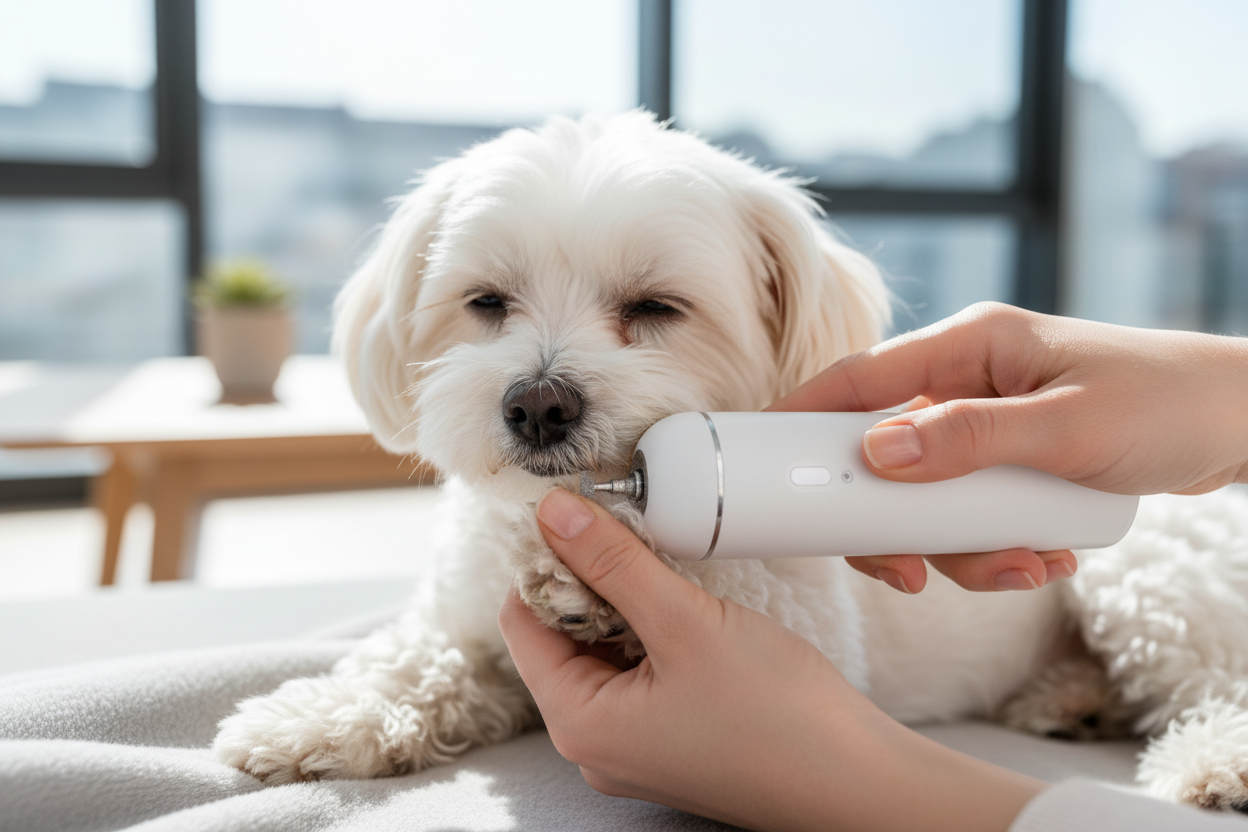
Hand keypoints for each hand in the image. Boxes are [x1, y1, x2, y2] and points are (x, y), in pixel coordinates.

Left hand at [499, 487, 1043, 831]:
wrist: (860, 782)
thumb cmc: (777, 716)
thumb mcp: (684, 623)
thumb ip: (614, 564)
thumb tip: (553, 515)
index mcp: (580, 724)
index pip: (523, 625)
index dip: (543, 563)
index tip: (577, 516)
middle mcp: (597, 744)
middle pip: (560, 639)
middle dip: (589, 581)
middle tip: (629, 533)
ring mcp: (636, 745)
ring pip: (603, 652)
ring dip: (625, 603)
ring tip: (663, 568)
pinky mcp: (673, 739)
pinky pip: (640, 673)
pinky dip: (653, 632)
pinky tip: (686, 607)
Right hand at [768, 302, 1247, 594]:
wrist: (1238, 423)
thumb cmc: (1167, 402)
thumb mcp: (1069, 427)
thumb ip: (970, 439)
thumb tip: (878, 453)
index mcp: (969, 347)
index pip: (859, 377)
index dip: (803, 415)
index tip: (763, 460)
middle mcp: (966, 383)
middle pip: (885, 456)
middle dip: (899, 523)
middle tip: (914, 572)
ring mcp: (986, 428)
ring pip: (929, 499)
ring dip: (964, 548)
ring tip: (1027, 566)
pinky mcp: (1008, 465)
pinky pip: (971, 514)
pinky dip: (996, 547)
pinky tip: (1045, 556)